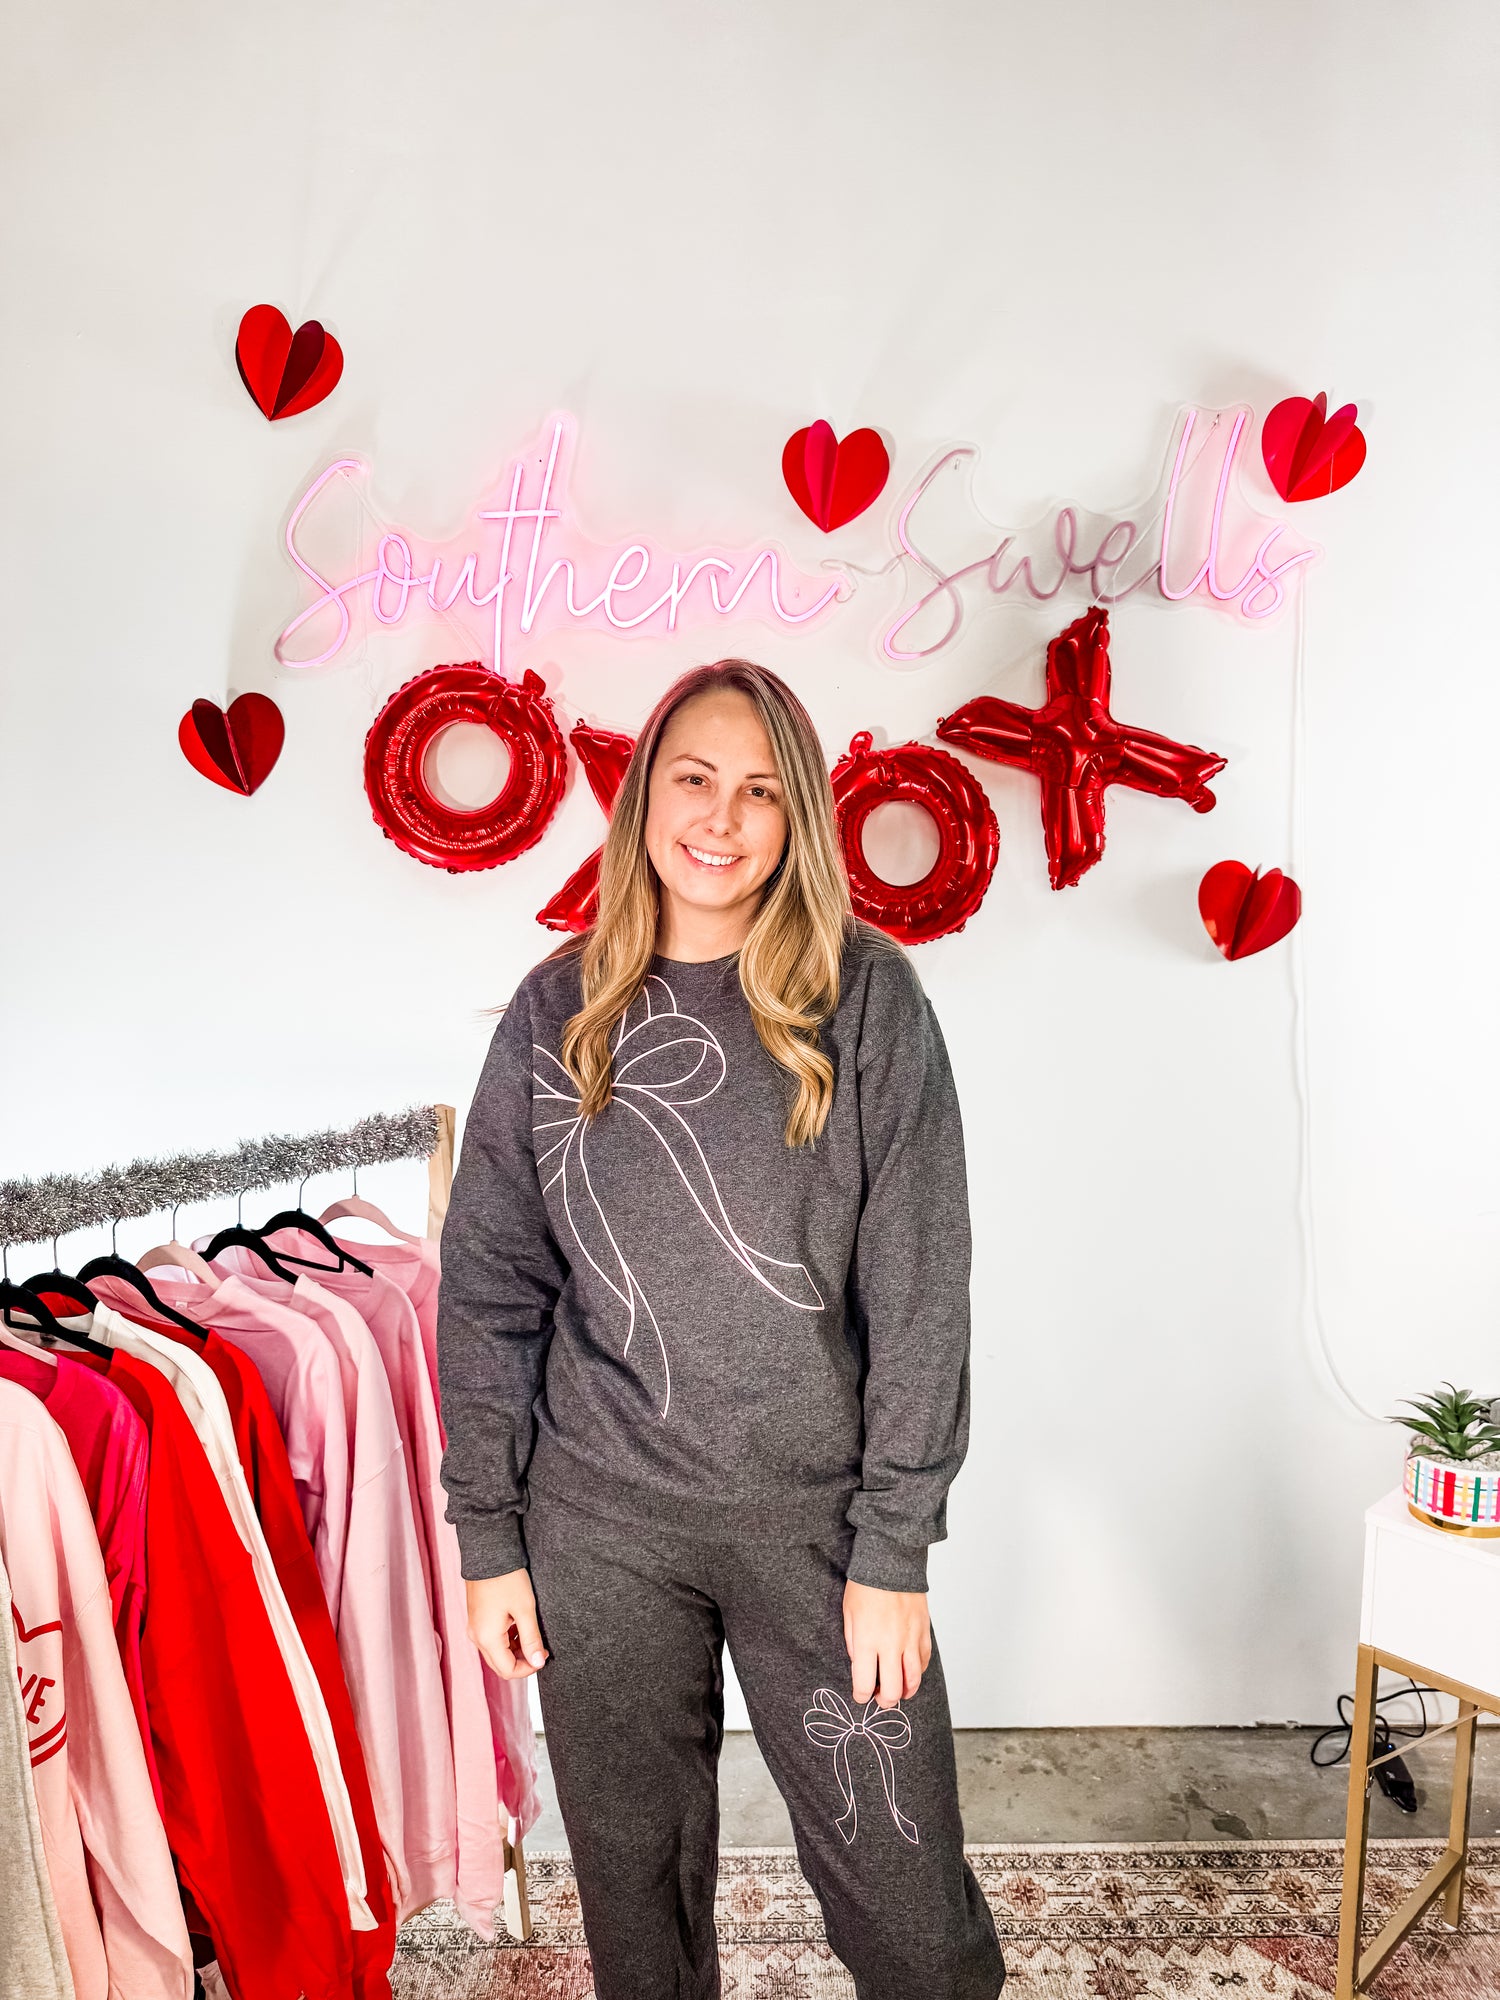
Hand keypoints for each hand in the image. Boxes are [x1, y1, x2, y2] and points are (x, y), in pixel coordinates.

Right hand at [466, 1569, 548, 1679]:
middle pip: (500, 1664)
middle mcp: (477, 1637)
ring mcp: (475, 1628)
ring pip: (496, 1652)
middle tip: (541, 1648)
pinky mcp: (477, 1619)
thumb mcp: (525, 1609)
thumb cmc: (507, 1579)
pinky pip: (492, 1639)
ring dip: (515, 1650)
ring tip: (533, 1634)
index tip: (544, 1657)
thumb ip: (531, 1639)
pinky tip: (520, 1625)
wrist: (489, 1553)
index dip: (528, 1669)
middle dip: (522, 1661)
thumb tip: (539, 1662)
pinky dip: (507, 1639)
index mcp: (487, 1638)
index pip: (507, 1670)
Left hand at [843, 1579, 930, 1709]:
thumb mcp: (848, 1613)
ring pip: (914, 1680)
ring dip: (905, 1691)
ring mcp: (911, 1638)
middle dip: (885, 1701)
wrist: (892, 1560)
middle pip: (893, 1690)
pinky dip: (918, 1672)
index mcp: (868, 1640)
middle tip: (880, 1698)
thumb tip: (860, 1665)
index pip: (865, 1683)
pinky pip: (924, 1661)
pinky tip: (910, 1671)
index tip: (860, 1695)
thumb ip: (853, 1643)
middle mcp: (891, 1643)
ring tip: (898, 1691)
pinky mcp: (924, 1631)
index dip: (861, 1696)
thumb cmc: (865, 1585)